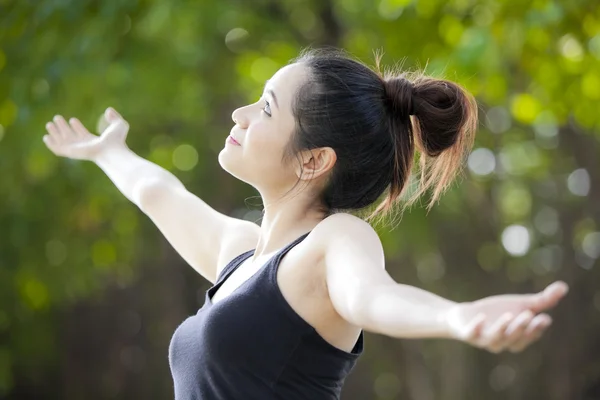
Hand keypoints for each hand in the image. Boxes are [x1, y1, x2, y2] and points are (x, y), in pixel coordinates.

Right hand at [43, 107, 128, 160]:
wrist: (112, 150)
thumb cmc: (117, 140)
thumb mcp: (119, 124)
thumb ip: (114, 117)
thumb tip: (108, 110)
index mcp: (94, 142)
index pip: (82, 134)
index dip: (77, 127)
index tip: (73, 120)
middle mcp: (84, 146)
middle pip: (71, 137)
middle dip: (63, 128)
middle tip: (57, 118)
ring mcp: (77, 150)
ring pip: (63, 142)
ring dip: (55, 133)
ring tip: (49, 124)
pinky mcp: (71, 152)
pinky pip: (58, 150)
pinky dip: (51, 144)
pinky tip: (46, 136)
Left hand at [445, 281, 568, 352]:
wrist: (464, 315)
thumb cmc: (496, 312)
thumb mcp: (519, 305)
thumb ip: (541, 301)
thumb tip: (564, 287)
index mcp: (516, 338)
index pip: (528, 337)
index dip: (536, 330)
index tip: (545, 318)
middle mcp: (501, 342)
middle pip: (513, 339)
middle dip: (521, 328)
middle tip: (529, 315)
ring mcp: (483, 339)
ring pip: (495, 339)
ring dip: (502, 329)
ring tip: (509, 316)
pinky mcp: (467, 334)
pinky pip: (471, 334)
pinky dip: (477, 327)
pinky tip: (482, 317)